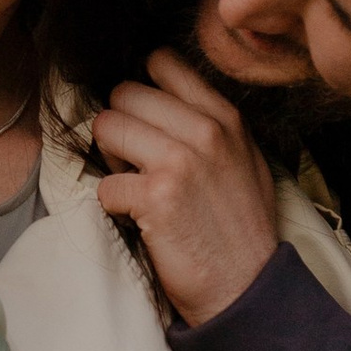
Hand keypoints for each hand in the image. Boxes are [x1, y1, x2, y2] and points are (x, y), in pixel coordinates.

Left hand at [90, 49, 280, 326]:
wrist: (247, 287)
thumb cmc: (241, 227)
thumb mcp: (245, 160)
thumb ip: (210, 123)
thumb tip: (161, 97)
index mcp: (225, 117)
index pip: (162, 63)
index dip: (141, 92)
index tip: (145, 120)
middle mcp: (204, 131)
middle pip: (124, 94)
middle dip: (120, 126)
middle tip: (135, 161)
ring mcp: (179, 161)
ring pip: (106, 127)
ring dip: (111, 161)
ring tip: (135, 186)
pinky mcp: (155, 198)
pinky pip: (104, 185)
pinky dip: (112, 205)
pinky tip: (138, 218)